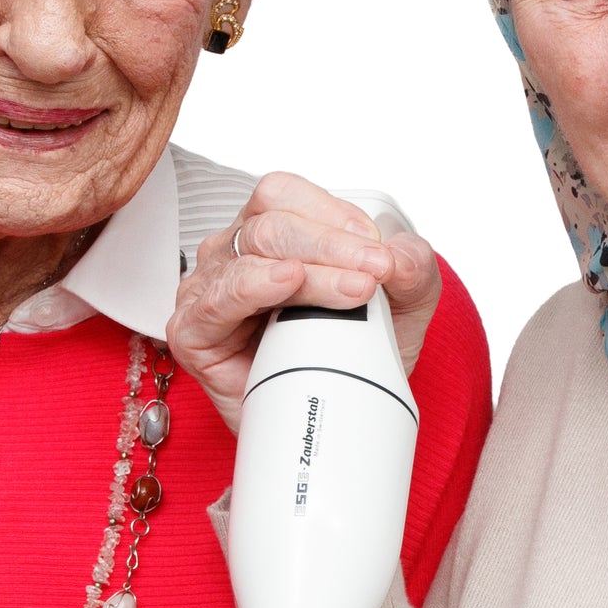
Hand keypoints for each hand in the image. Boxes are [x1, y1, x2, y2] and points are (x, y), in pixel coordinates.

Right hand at [167, 173, 441, 429]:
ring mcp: (207, 289)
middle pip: (271, 225)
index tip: (378, 248)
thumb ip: (413, 268)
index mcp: (267, 228)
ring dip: (313, 271)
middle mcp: (231, 252)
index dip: (331, 214)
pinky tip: (287, 282)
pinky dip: (254, 286)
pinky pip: (217, 301)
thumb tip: (401, 255)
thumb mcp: (403, 302)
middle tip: (376, 270)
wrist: (332, 412)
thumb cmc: (353, 349)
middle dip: (333, 246)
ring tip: (356, 291)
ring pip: (252, 257)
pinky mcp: (194, 332)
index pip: (283, 195)